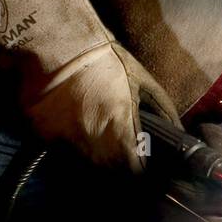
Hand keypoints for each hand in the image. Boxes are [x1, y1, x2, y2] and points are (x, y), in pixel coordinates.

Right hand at [25, 42, 178, 172]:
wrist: (57, 46)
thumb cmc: (105, 61)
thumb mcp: (142, 81)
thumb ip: (163, 110)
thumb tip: (179, 133)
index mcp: (118, 132)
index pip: (135, 172)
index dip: (142, 173)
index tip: (145, 169)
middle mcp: (91, 146)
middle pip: (109, 176)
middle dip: (120, 172)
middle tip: (127, 162)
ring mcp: (63, 144)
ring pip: (85, 169)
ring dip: (97, 165)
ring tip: (104, 149)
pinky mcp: (42, 138)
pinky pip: (61, 155)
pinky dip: (72, 153)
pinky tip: (79, 138)